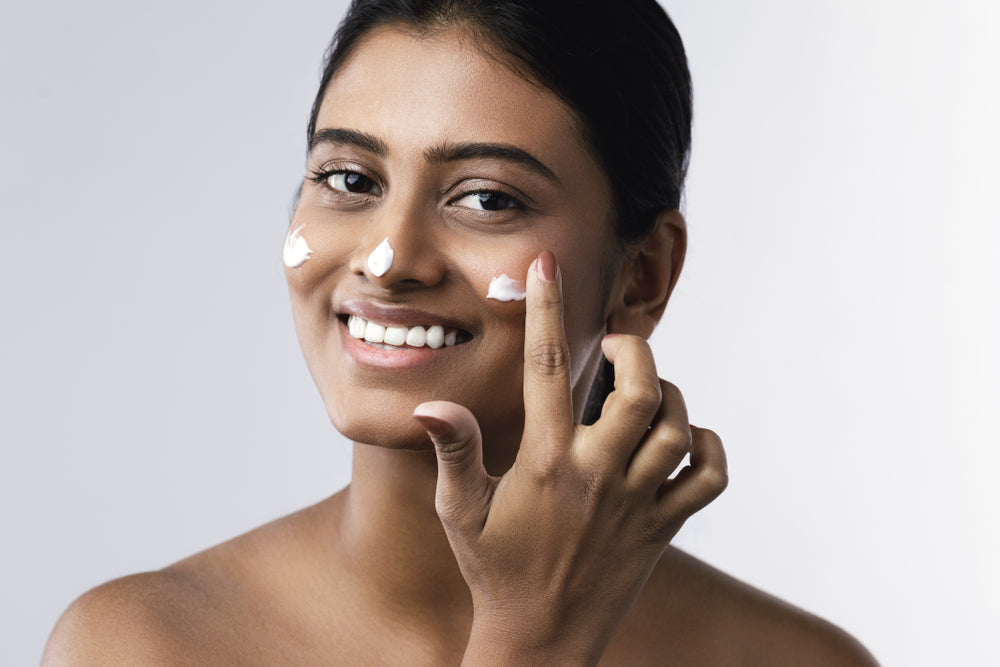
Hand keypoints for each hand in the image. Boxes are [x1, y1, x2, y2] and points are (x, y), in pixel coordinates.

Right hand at [413, 250, 726, 664]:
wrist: (542, 641)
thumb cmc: (494, 571)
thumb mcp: (460, 513)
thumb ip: (453, 452)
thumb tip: (430, 406)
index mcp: (545, 463)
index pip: (547, 370)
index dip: (547, 310)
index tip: (547, 265)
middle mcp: (597, 477)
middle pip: (639, 391)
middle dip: (635, 352)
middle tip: (619, 346)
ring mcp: (637, 504)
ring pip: (676, 427)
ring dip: (670, 396)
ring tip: (646, 392)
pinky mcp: (664, 528)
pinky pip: (709, 478)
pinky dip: (707, 448)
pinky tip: (683, 439)